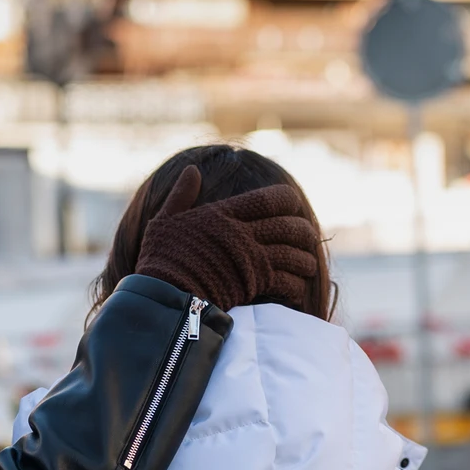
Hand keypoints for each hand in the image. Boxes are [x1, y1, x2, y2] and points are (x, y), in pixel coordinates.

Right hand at [134, 165, 322, 312]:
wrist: (162, 298)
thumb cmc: (159, 261)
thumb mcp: (164, 221)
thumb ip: (181, 196)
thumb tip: (192, 171)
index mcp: (223, 214)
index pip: (267, 199)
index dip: (287, 200)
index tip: (293, 205)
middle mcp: (241, 234)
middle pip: (288, 226)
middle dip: (304, 231)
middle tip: (309, 237)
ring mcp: (250, 259)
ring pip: (292, 254)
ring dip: (305, 260)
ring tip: (308, 265)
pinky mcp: (253, 285)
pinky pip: (287, 281)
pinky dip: (296, 285)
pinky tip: (297, 288)